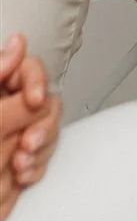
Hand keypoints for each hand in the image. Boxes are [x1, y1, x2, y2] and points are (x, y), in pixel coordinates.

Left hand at [0, 36, 61, 220]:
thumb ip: (5, 86)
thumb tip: (18, 44)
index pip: (28, 70)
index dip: (36, 81)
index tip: (35, 100)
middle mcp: (7, 109)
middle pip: (46, 103)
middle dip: (42, 125)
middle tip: (27, 144)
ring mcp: (14, 136)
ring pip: (47, 133)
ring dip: (40, 150)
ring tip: (20, 167)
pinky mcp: (17, 162)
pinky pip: (40, 159)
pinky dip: (35, 169)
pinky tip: (22, 176)